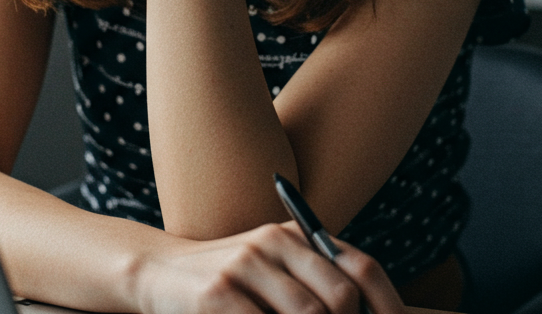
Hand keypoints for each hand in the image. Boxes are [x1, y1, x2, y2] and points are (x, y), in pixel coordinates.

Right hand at [135, 221, 404, 313]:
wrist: (158, 273)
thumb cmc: (226, 282)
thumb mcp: (270, 269)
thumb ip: (311, 282)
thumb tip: (357, 309)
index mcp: (292, 235)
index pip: (360, 271)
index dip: (383, 309)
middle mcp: (271, 242)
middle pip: (338, 297)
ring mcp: (244, 264)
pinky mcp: (218, 292)